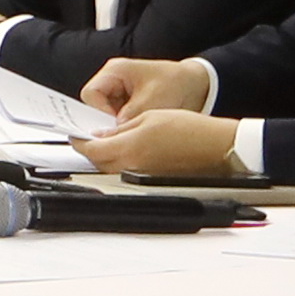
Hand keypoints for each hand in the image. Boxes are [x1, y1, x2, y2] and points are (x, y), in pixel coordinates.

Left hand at [78, 108, 245, 183]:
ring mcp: (143, 176)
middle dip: (90, 151)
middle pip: (99, 163)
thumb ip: (122, 128)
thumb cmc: (191, 129)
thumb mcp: (150, 116)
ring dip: (104, 158)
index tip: (76, 135)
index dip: (80, 143)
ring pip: (112, 170)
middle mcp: (134, 166)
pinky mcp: (153, 179)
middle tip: (89, 138)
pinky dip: (121, 163)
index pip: (92, 150)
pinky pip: (127, 173)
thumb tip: (103, 134)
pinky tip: (126, 151)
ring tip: (106, 143)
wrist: (217, 147)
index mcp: (131, 148)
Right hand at [85, 54, 214, 119]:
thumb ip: (131, 115)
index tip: (114, 126)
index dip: (99, 112)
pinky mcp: (128, 104)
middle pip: (95, 105)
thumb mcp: (155, 99)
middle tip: (123, 131)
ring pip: (105, 115)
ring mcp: (120, 93)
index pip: (91, 94)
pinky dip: (126, 126)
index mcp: (115, 71)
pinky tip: (139, 129)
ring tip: (136, 129)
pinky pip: (118, 119)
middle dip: (108, 120)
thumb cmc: (178, 83)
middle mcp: (113, 81)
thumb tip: (114, 132)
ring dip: (119, 124)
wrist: (199, 85)